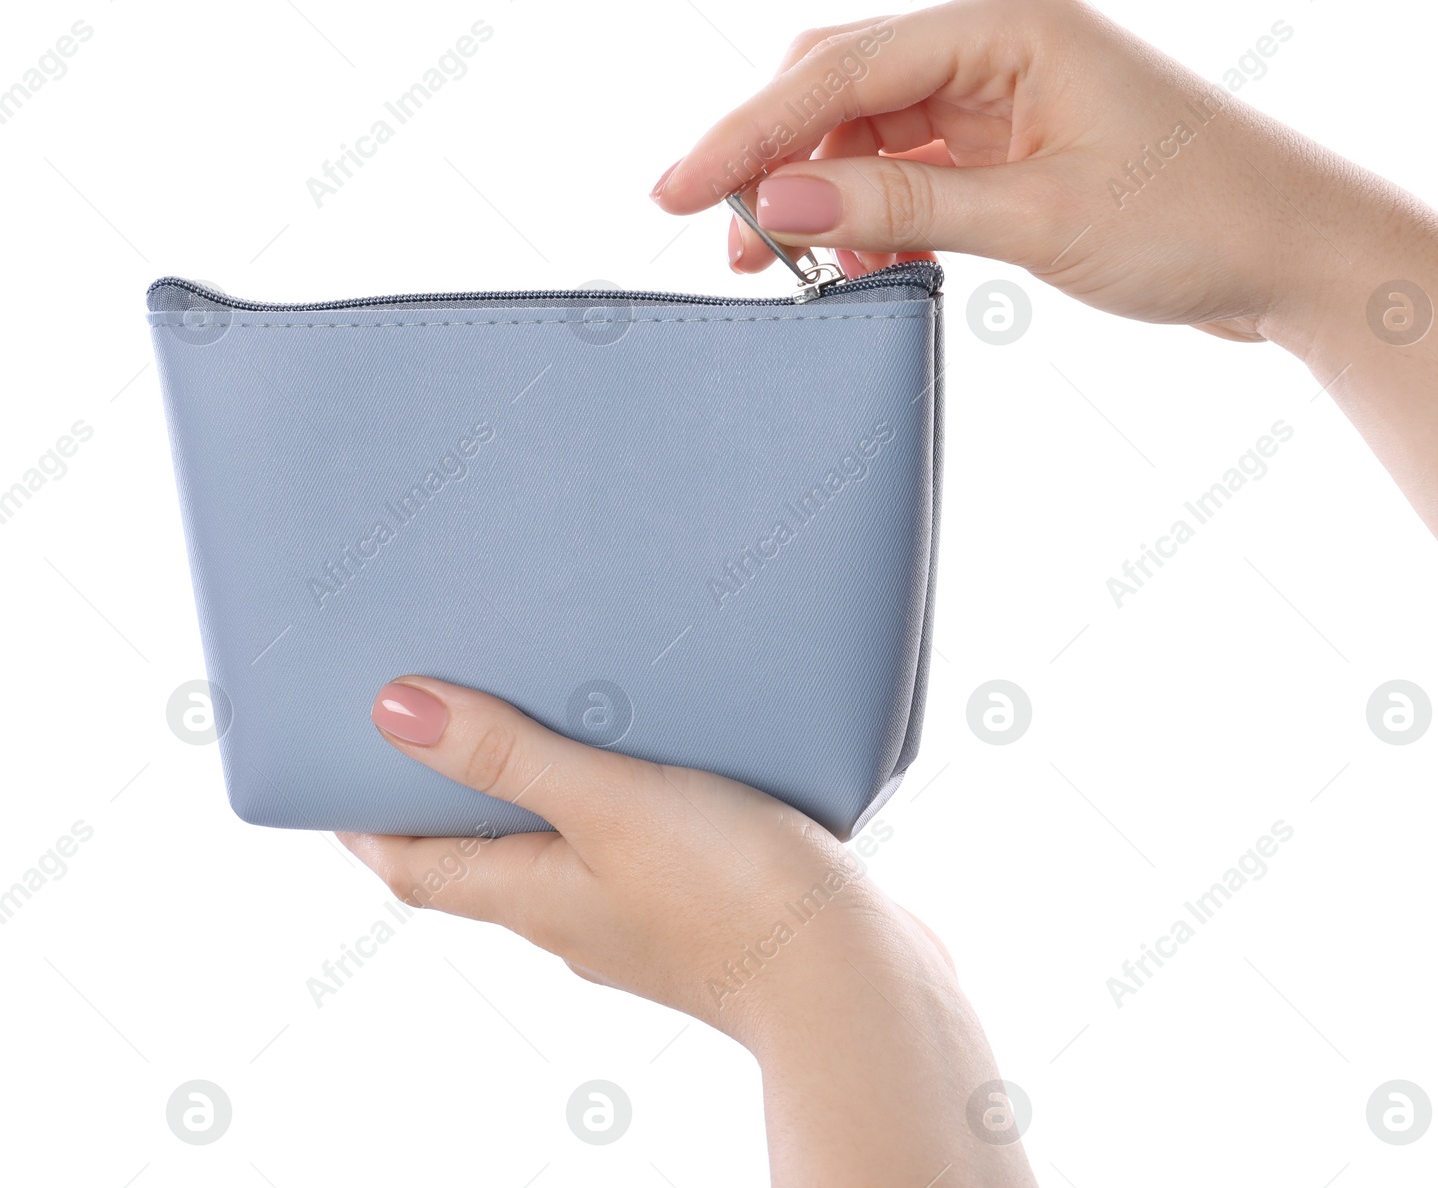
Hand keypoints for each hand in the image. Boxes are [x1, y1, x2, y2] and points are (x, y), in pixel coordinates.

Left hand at [340, 678, 1037, 1187]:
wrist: (848, 978)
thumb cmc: (728, 893)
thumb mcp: (606, 803)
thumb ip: (507, 757)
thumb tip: (394, 712)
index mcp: (532, 897)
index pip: (415, 867)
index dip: (366, 826)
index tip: (336, 775)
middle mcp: (572, 919)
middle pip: (481, 863)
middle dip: (450, 805)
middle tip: (438, 729)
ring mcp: (637, 923)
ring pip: (560, 857)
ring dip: (535, 804)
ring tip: (545, 727)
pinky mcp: (699, 914)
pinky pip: (630, 856)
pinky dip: (612, 812)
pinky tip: (654, 770)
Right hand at [654, 0, 1437, 732]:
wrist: (1300, 258)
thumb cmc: (1199, 220)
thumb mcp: (1037, 219)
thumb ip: (899, 203)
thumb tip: (774, 196)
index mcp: (1007, 23)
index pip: (840, 66)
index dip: (747, 132)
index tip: (675, 190)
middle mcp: (998, 40)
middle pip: (841, 83)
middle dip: (776, 158)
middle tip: (730, 241)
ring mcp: (1004, 91)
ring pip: (870, 131)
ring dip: (822, 194)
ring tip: (787, 264)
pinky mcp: (1014, 143)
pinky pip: (912, 169)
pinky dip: (874, 212)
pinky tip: (858, 259)